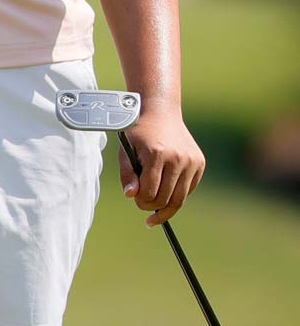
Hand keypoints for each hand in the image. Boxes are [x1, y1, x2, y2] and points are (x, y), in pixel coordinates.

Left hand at [120, 108, 205, 225]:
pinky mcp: (200, 163)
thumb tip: (131, 195)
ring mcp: (191, 161)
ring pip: (180, 198)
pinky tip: (168, 193)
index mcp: (156, 154)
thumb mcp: (125, 150)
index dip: (141, 201)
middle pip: (166, 198)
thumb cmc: (139, 133)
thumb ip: (127, 174)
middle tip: (143, 206)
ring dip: (167, 207)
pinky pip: (189, 189)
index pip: (150, 192)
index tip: (136, 201)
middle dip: (153, 207)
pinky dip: (178, 195)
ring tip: (156, 211)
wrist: (161, 113)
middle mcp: (177, 158)